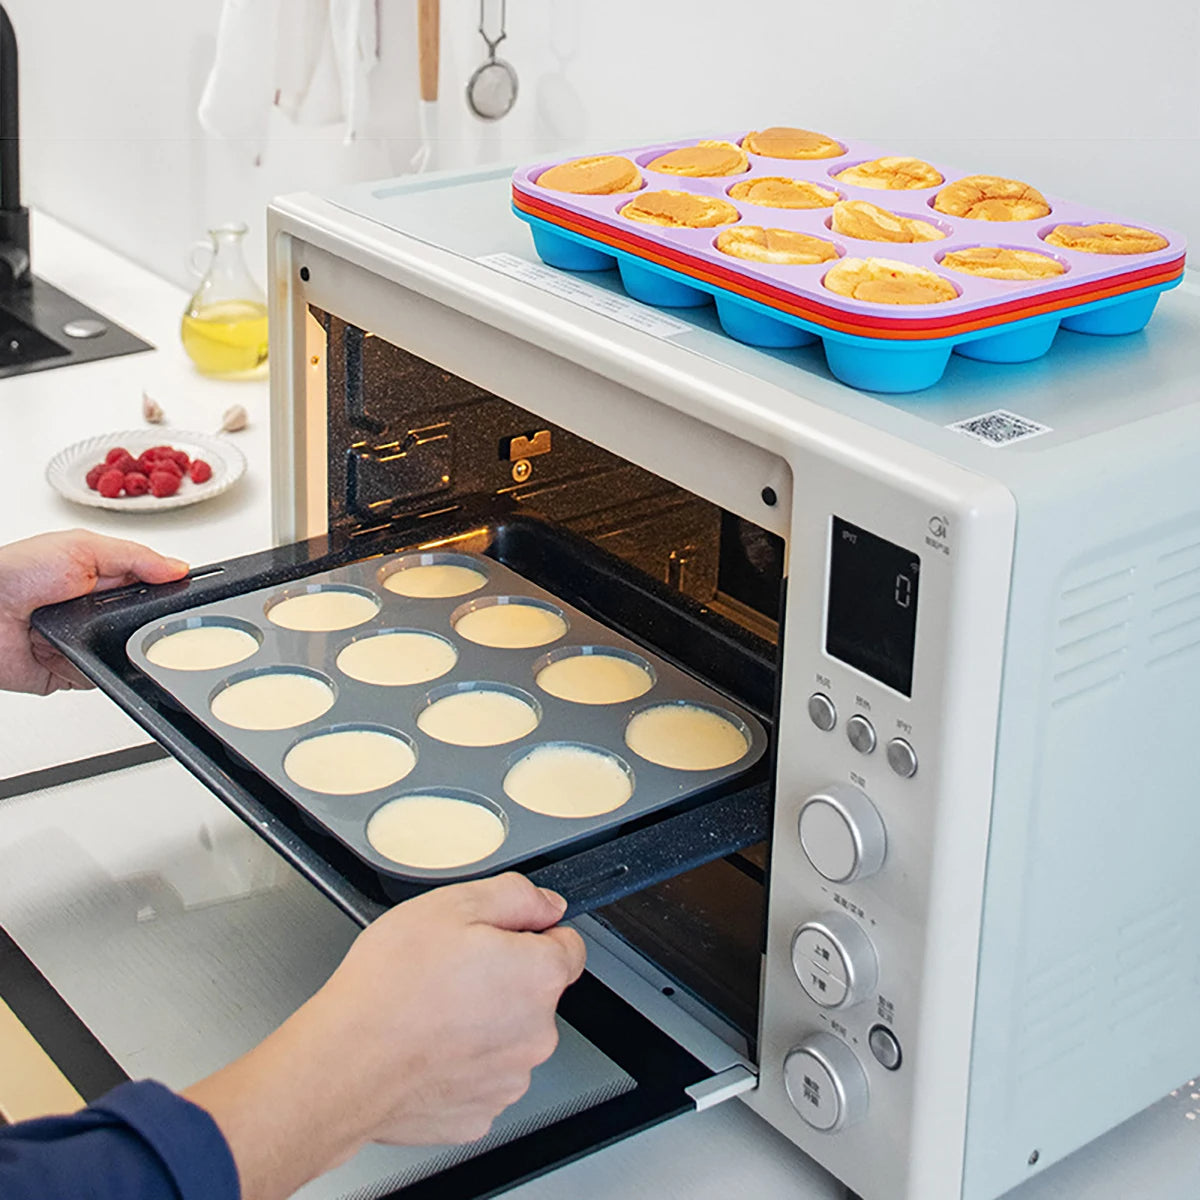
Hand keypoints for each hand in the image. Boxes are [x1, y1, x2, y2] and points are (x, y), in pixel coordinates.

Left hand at [0, 529, 187, 693]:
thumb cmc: (14, 572)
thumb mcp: (83, 547)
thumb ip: (136, 557)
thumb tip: (178, 568)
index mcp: (102, 578)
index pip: (150, 586)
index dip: (166, 589)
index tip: (177, 590)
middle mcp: (94, 612)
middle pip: (142, 624)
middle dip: (140, 622)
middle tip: (121, 611)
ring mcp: (83, 643)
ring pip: (125, 653)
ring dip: (112, 645)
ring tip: (85, 628)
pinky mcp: (69, 672)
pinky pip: (99, 677)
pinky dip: (91, 669)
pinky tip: (71, 651)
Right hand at [184, 874, 586, 1199]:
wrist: (343, 1065)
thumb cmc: (389, 986)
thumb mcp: (451, 904)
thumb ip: (514, 896)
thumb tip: (548, 905)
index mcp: (538, 976)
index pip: (568, 947)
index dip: (531, 935)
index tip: (498, 938)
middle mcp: (537, 1033)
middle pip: (536, 994)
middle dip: (503, 979)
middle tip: (450, 971)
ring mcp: (508, 1080)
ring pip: (507, 1038)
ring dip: (483, 1024)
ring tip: (430, 1011)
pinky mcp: (478, 1113)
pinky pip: (479, 1078)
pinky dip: (459, 1064)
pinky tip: (425, 1049)